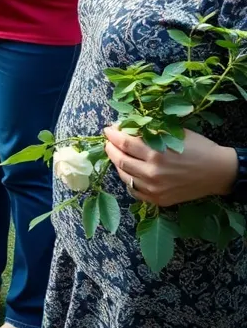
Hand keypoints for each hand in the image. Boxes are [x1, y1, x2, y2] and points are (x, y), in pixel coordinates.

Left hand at [103, 125, 238, 206]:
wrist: (219, 172)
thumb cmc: (198, 148)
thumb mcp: (174, 133)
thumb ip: (149, 131)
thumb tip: (125, 127)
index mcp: (156, 154)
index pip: (124, 143)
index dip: (113, 135)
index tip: (108, 129)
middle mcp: (152, 173)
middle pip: (120, 160)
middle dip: (111, 148)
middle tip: (109, 142)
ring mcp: (154, 189)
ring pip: (124, 176)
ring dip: (118, 164)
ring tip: (117, 155)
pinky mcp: (159, 200)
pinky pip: (134, 191)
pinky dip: (128, 180)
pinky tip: (129, 172)